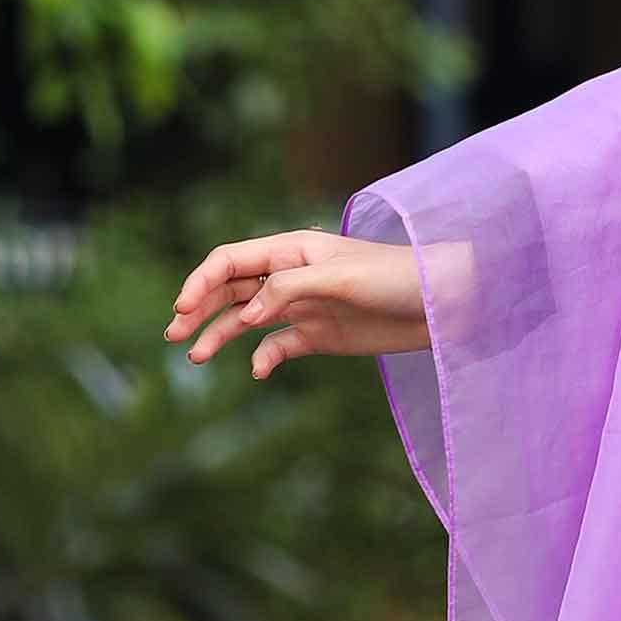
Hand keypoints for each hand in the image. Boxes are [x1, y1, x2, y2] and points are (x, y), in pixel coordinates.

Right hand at [166, 230, 429, 378]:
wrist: (447, 304)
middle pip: (231, 290)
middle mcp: (292, 275)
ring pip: (247, 319)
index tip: (181, 309)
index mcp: (293, 249)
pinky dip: (264, 358)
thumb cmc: (399, 277)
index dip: (200, 281)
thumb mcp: (341, 278)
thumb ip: (288, 290)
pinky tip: (257, 371)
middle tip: (173, 335)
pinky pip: (280, 346)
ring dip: (220, 335)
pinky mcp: (321, 335)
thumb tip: (244, 314)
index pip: (231, 260)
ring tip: (195, 357)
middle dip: (199, 309)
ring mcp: (304, 306)